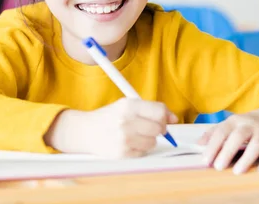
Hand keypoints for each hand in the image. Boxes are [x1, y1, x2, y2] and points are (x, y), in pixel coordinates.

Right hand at [45, 98, 177, 157]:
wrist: (85, 131)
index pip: (159, 111)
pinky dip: (138, 149)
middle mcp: (126, 122)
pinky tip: (127, 143)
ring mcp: (124, 139)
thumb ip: (150, 109)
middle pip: (158, 128)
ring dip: (147, 139)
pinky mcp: (122, 153)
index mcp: (128, 106)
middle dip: (156, 129)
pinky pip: (143, 152)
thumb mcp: (126, 105)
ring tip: (133, 135)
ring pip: (153, 142)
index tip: (163, 119)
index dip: (164, 116)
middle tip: (146, 127)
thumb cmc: (108, 117)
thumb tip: (174, 118)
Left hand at [198, 111, 258, 173]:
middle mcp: (249, 124)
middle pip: (237, 137)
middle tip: (218, 167)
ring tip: (237, 172)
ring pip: (256, 144)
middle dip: (227, 152)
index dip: (212, 146)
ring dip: (246, 158)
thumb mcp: (230, 124)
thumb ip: (214, 133)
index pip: (221, 132)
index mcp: (234, 121)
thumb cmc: (246, 124)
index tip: (205, 161)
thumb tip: (198, 144)